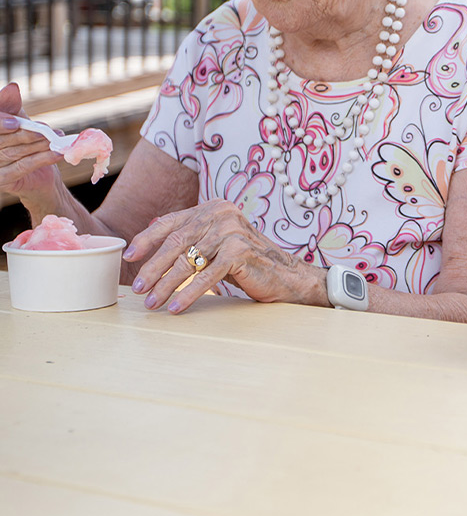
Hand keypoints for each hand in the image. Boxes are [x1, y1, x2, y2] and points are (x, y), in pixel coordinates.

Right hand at [0, 83, 61, 200]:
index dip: (0, 122)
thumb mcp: (20, 121)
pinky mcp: (2, 180)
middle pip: (2, 140)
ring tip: (58, 141)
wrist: (41, 173)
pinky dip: (43, 158)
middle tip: (47, 131)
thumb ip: (12, 105)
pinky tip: (58, 153)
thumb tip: (12, 87)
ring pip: (14, 152)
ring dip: (39, 145)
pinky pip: (23, 167)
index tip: (16, 121)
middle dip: (27, 134)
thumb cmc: (27, 142)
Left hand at [123, 199, 316, 313]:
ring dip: (166, 284)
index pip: (173, 221)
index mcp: (215, 208)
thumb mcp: (217, 243)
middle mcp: (223, 214)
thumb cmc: (248, 262)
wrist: (287, 275)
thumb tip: (149, 229)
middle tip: (139, 287)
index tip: (129, 256)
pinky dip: (188, 293)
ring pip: (188, 260)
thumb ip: (191, 234)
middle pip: (177, 241)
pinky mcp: (240, 252)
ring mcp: (232, 231)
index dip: (148, 239)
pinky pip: (206, 275)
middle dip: (153, 267)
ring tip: (152, 302)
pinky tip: (176, 307)